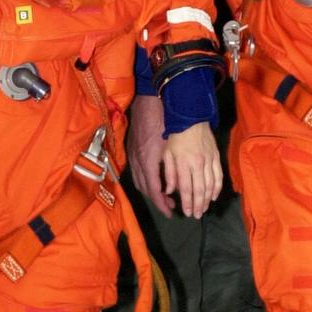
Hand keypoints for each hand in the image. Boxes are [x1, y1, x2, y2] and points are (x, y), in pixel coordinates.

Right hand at [126, 95, 173, 217]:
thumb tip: (178, 185)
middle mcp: (138, 161)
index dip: (162, 204)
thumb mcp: (171, 145)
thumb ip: (173, 166)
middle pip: (145, 189)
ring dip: (151, 191)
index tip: (172, 212)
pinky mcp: (133, 149)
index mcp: (148, 161)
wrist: (149, 99)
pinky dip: (146, 181)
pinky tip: (155, 179)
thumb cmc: (164, 118)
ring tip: (164, 196)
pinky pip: (137, 172)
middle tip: (171, 206)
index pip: (153, 190)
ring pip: (139, 181)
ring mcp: (133, 155)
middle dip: (157, 200)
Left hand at [161, 122, 222, 218]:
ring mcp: (209, 161)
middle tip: (197, 215)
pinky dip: (217, 188)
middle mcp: (198, 164)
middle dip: (199, 205)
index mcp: (184, 164)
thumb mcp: (167, 154)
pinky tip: (214, 196)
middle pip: (200, 190)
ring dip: (208, 199)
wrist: (191, 119)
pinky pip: (219, 176)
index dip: (188, 203)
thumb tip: (170, 191)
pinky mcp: (216, 157)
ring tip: (204, 208)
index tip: (188, 213)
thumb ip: (169, 174)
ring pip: (211, 185)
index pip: (187, 189)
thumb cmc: (175, 137)